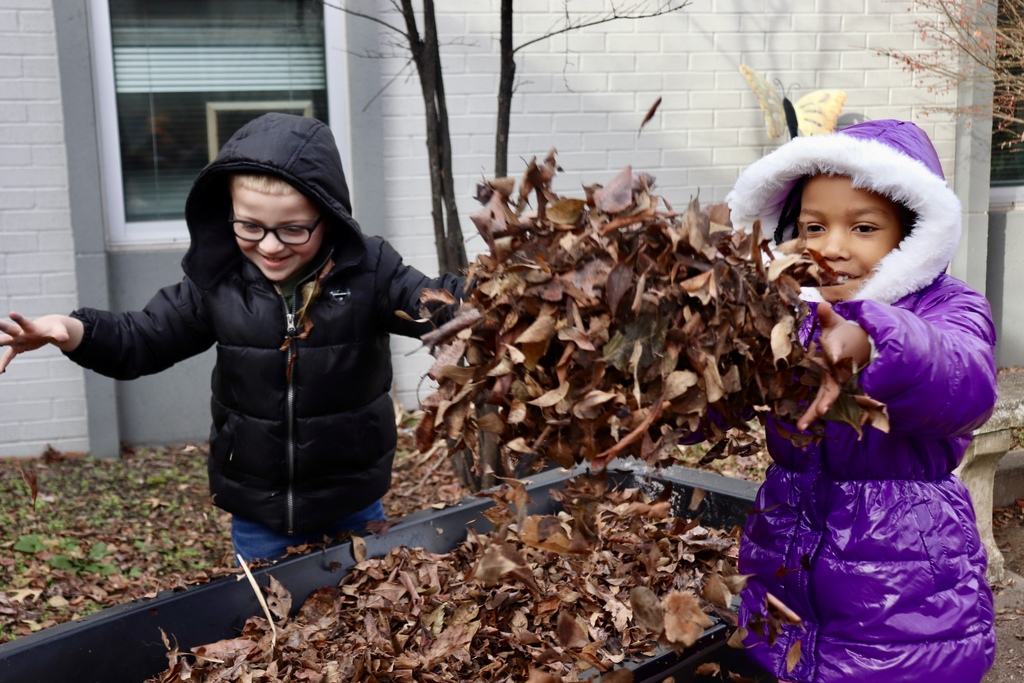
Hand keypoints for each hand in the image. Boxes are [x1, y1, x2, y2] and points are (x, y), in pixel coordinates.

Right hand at [0, 312, 82, 373]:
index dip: (19, 319)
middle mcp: (21, 332)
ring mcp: (18, 339)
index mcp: (32, 327)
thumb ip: (60, 334)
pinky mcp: (18, 347)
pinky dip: (4, 362)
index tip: (11, 313)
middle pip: (10, 330)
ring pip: (4, 341)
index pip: (25, 322)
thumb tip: (65, 339)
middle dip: (2, 327)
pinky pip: (9, 356)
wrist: (49, 328)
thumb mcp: (59, 331)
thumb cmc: (55, 328)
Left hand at [795, 302, 871, 430]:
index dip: (835, 352)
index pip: (838, 351)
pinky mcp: (830, 388)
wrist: (859, 347)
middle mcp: (839, 370)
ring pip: (827, 398)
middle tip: (821, 409)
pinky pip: (821, 401)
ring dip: (815, 411)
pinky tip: (800, 426)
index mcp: (840, 351)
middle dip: (827, 397)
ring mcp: (836, 381)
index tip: (832, 355)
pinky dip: (812, 413)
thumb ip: (828, 317)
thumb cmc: (843, 335)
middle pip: (834, 385)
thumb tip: (821, 304)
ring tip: (803, 424)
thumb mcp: (836, 324)